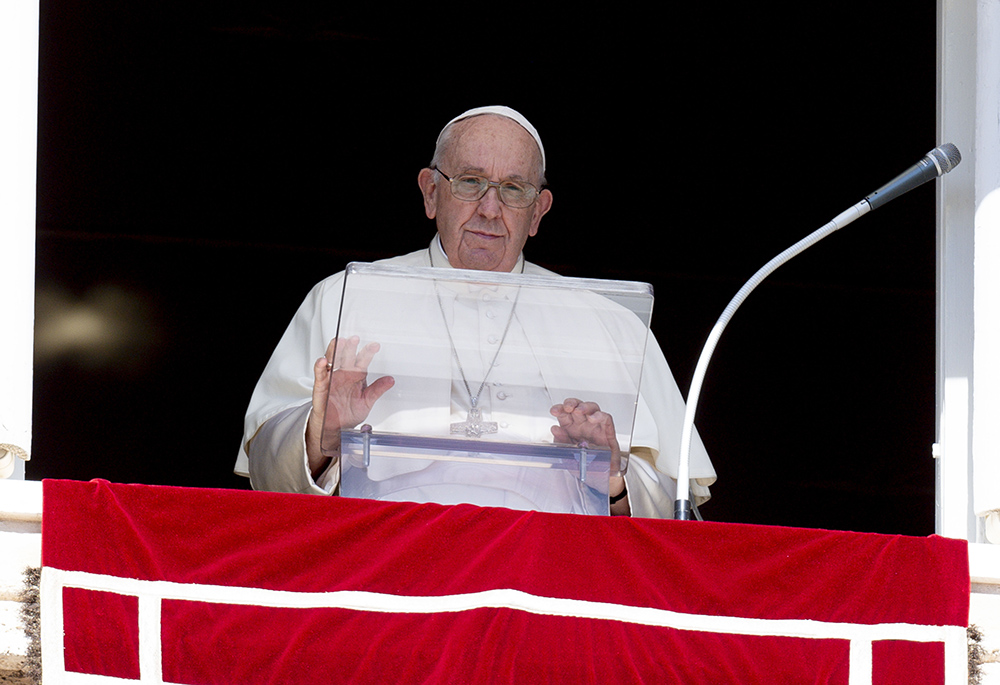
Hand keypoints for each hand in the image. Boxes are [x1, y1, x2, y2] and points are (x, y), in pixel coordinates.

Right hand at [305, 336, 393, 475]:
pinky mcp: (321, 387)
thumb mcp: (367, 401)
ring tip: (339, 342)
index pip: (362, 360)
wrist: (336, 428)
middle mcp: (344, 374)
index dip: (368, 352)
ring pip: (332, 360)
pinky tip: (323, 361)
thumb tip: (391, 380)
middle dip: (350, 347)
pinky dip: (320, 368)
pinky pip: (320, 375)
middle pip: (347, 356)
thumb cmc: (349, 413)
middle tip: (355, 339)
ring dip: (335, 350)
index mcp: (356, 375)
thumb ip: (378, 390)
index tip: (375, 346)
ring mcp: (332, 379)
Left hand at [550, 398, 629, 514]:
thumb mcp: (568, 456)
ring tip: (579, 411)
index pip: (564, 413)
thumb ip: (561, 442)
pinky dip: (600, 416)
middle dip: (571, 403)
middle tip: (567, 408)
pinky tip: (593, 418)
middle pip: (577, 406)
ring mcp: (596, 427)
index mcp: (570, 428)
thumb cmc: (584, 465)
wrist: (600, 479)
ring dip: (584, 407)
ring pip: (592, 408)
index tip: (554, 411)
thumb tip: (555, 428)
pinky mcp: (608, 432)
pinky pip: (606, 419)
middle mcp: (583, 425)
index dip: (559, 409)